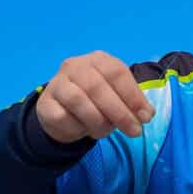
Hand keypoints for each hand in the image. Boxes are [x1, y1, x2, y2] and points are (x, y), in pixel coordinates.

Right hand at [35, 52, 153, 143]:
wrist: (62, 112)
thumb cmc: (96, 101)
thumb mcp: (117, 97)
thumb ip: (131, 102)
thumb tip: (146, 114)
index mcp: (97, 60)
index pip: (116, 72)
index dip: (133, 95)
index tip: (146, 116)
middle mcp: (75, 66)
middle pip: (97, 87)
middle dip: (120, 112)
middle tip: (135, 131)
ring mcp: (57, 83)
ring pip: (78, 101)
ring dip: (98, 122)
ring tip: (106, 132)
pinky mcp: (45, 103)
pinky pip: (63, 117)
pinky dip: (78, 128)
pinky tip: (84, 130)